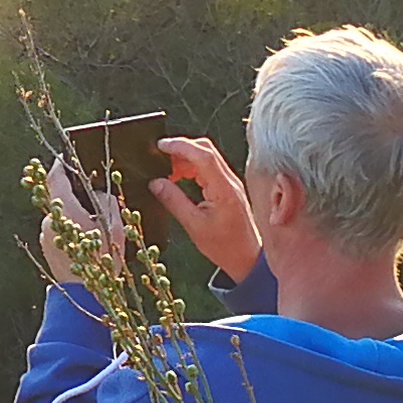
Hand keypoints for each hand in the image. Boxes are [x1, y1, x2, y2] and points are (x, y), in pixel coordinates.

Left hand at [36, 158, 127, 285]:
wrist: (83, 295)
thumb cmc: (101, 261)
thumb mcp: (113, 227)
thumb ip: (107, 202)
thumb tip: (98, 192)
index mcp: (63, 209)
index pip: (55, 177)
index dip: (60, 165)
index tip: (66, 157)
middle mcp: (48, 219)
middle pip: (56, 195)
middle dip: (71, 190)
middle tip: (88, 190)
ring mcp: (45, 234)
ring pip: (58, 213)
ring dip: (71, 210)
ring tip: (92, 218)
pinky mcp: (46, 247)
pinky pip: (56, 227)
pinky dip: (68, 225)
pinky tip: (85, 234)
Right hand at [150, 136, 262, 282]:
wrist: (247, 258)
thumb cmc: (224, 246)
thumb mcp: (194, 226)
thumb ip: (174, 201)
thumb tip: (155, 183)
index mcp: (223, 189)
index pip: (203, 156)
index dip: (181, 146)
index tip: (161, 145)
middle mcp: (230, 181)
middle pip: (206, 150)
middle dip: (182, 148)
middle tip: (161, 156)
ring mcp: (231, 183)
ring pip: (208, 157)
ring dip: (187, 158)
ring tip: (169, 171)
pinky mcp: (229, 187)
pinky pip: (210, 168)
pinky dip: (193, 167)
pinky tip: (180, 177)